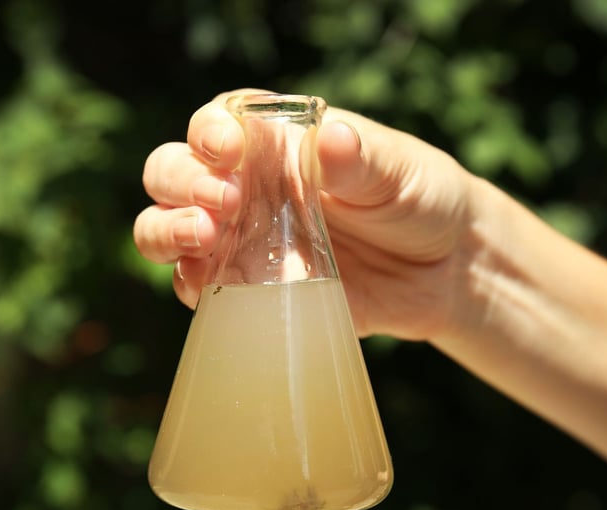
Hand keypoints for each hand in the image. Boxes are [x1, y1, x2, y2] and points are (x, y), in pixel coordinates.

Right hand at [134, 89, 475, 340]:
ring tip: (204, 238)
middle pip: (172, 172)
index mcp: (274, 143)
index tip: (229, 150)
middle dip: (182, 183)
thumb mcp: (398, 170)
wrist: (441, 270)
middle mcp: (246, 186)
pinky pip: (198, 285)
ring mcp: (241, 239)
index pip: (216, 123)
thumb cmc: (418, 199)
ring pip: (165, 227)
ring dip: (167, 231)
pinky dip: (189, 284)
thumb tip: (329, 140)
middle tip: (225, 203)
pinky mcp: (249, 289)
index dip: (209, 131)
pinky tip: (206, 284)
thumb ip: (361, 159)